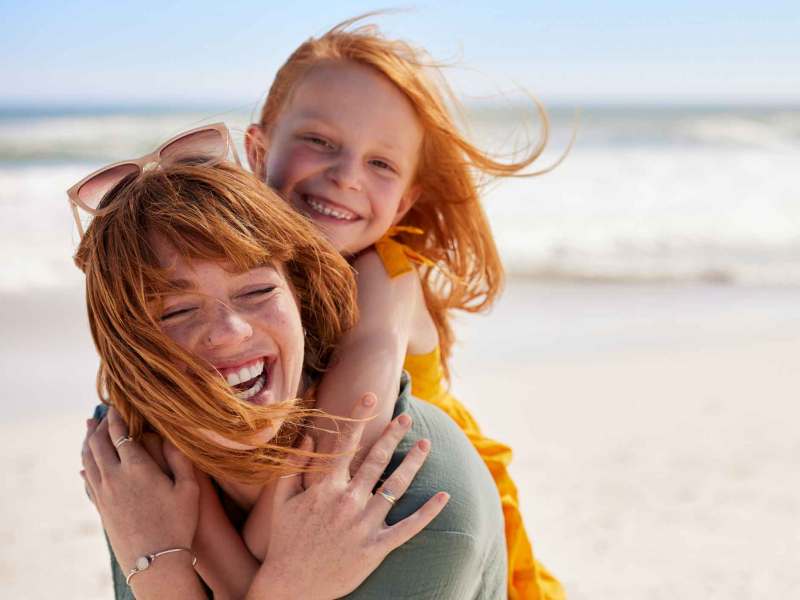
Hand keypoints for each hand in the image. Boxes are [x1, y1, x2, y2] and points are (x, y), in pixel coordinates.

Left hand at [81, 407, 199, 573]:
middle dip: (99, 426)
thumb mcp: (189, 488)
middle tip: (101, 413)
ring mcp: (104, 493)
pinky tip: (84, 465)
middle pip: (98, 443)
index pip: (120, 434)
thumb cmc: (178, 523)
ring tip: (89, 429)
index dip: (117, 417)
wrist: (154, 561)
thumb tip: (171, 435)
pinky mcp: (100, 508)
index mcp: (137, 467)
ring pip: (88, 460)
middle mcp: (114, 477)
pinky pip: (87, 481)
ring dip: (88, 442)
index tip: (117, 404)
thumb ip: (179, 458)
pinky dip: (85, 466)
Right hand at [247, 393, 449, 599]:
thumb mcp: (282, 501)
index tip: (370, 396)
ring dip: (413, 462)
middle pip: (376, 460)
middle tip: (406, 417)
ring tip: (425, 444)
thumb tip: (308, 436)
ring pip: (396, 486)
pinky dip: (427, 512)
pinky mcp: (376, 548)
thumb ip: (294, 466)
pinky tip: (443, 496)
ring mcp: (364, 524)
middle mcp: (348, 501)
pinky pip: (408, 527)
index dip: (359, 418)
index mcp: (325, 487)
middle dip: (393, 435)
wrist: (291, 586)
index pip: (346, 444)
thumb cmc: (286, 542)